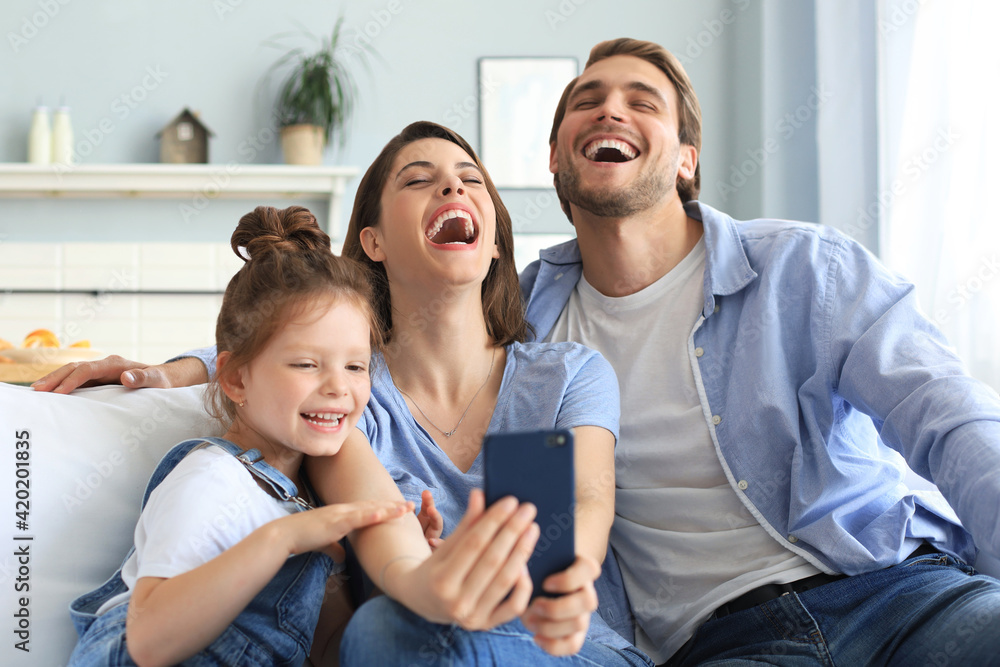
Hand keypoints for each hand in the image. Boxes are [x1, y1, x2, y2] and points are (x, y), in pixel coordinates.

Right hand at [31, 355, 207, 393]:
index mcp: (116, 364)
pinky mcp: (99, 379)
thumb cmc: (163, 382)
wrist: (167, 379)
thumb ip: (144, 378)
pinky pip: (77, 379)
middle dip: (55, 378)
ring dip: (55, 380)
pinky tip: (50, 393)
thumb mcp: (158, 381)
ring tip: (36, 391)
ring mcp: (101, 371)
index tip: (57, 392)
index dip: (71, 380)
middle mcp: (106, 364)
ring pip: (72, 372)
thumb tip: (125, 376)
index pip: (87, 370)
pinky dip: (62, 384)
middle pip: (75, 368)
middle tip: (37, 390)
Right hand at [280, 499, 413, 561]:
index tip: (401, 508)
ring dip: (390, 508)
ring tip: (406, 508)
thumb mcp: (324, 544)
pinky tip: (384, 513)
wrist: (285, 535)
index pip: (369, 509)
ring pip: (370, 509)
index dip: (386, 508)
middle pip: (374, 506)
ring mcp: (341, 514)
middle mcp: (344, 510)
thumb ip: (334, 549)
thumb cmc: (303, 539)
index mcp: (343, 514)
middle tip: (412, 505)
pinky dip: (372, 514)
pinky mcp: (336, 522)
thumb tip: (342, 558)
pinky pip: (357, 517)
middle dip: (394, 505)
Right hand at [384, 489, 538, 629]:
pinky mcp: (487, 625)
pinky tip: (526, 563)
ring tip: (532, 529)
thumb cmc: (435, 567)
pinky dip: (524, 584)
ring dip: (522, 551)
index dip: (493, 520)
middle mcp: (456, 602)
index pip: (474, 543)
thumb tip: (480, 494)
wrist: (422, 601)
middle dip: (513, 531)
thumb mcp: (444, 546)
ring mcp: (473, 617)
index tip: (510, 501)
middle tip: (528, 509)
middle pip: (492, 560)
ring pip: (505, 581)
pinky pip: (514, 606)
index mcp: (441, 579)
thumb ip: (465, 524)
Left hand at [520, 555, 600, 655]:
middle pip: (588, 601)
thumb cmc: (535, 573)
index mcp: (581, 568)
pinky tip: (536, 637)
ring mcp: (584, 614)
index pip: (590, 569)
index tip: (545, 584)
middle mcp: (587, 591)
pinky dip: (553, 645)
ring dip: (551, 626)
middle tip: (534, 605)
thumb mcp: (535, 565)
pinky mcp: (577, 635)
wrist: (533, 590)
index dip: (569, 579)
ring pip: (579, 624)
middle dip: (557, 607)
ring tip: (530, 621)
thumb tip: (526, 569)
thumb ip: (536, 565)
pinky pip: (573, 645)